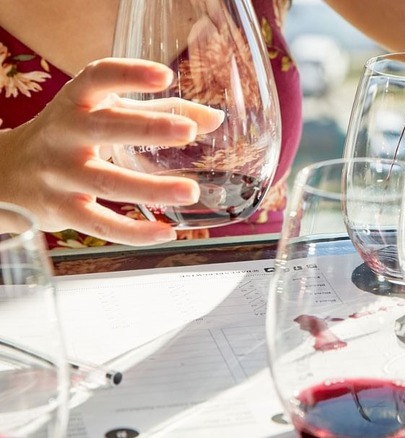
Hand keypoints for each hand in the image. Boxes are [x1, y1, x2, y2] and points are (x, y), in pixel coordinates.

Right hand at [0, 57, 223, 245]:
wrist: (7, 173)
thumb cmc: (70, 136)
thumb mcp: (105, 114)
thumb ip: (159, 111)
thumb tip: (214, 119)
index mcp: (76, 102)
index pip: (97, 77)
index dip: (129, 74)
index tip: (164, 74)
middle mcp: (64, 134)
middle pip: (105, 128)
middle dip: (149, 128)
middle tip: (189, 131)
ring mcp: (60, 174)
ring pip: (107, 182)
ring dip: (152, 188)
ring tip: (191, 191)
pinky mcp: (61, 210)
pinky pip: (100, 224)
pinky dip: (134, 233)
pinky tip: (166, 232)